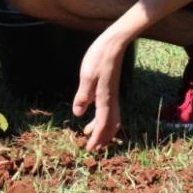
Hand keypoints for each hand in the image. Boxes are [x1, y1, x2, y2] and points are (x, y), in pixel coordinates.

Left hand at [72, 32, 126, 150]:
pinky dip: (103, 116)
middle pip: (110, 125)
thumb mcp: (86, 76)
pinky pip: (109, 109)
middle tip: (92, 147)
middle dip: (102, 138)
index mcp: (105, 98)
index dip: (97, 139)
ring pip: (111, 118)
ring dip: (102, 128)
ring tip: (89, 132)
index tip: (89, 149)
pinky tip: (91, 111)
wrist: (114, 43)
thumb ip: (82, 96)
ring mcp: (112, 93)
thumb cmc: (99, 57)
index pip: (103, 124)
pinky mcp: (111, 88)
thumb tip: (78, 114)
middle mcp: (111, 99)